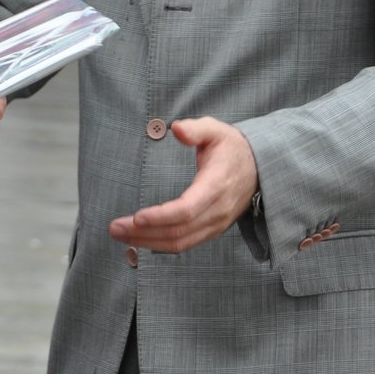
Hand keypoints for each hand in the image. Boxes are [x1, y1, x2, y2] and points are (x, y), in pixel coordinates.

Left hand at [108, 118, 257, 253]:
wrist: (260, 168)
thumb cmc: (232, 148)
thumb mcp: (216, 130)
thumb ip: (196, 129)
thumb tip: (176, 128)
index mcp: (217, 185)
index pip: (187, 209)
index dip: (161, 216)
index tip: (136, 217)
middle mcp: (217, 210)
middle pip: (178, 231)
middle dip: (143, 233)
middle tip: (114, 228)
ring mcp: (216, 224)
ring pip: (180, 243)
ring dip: (147, 242)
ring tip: (120, 235)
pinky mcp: (211, 230)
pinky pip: (184, 244)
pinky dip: (160, 245)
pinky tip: (140, 239)